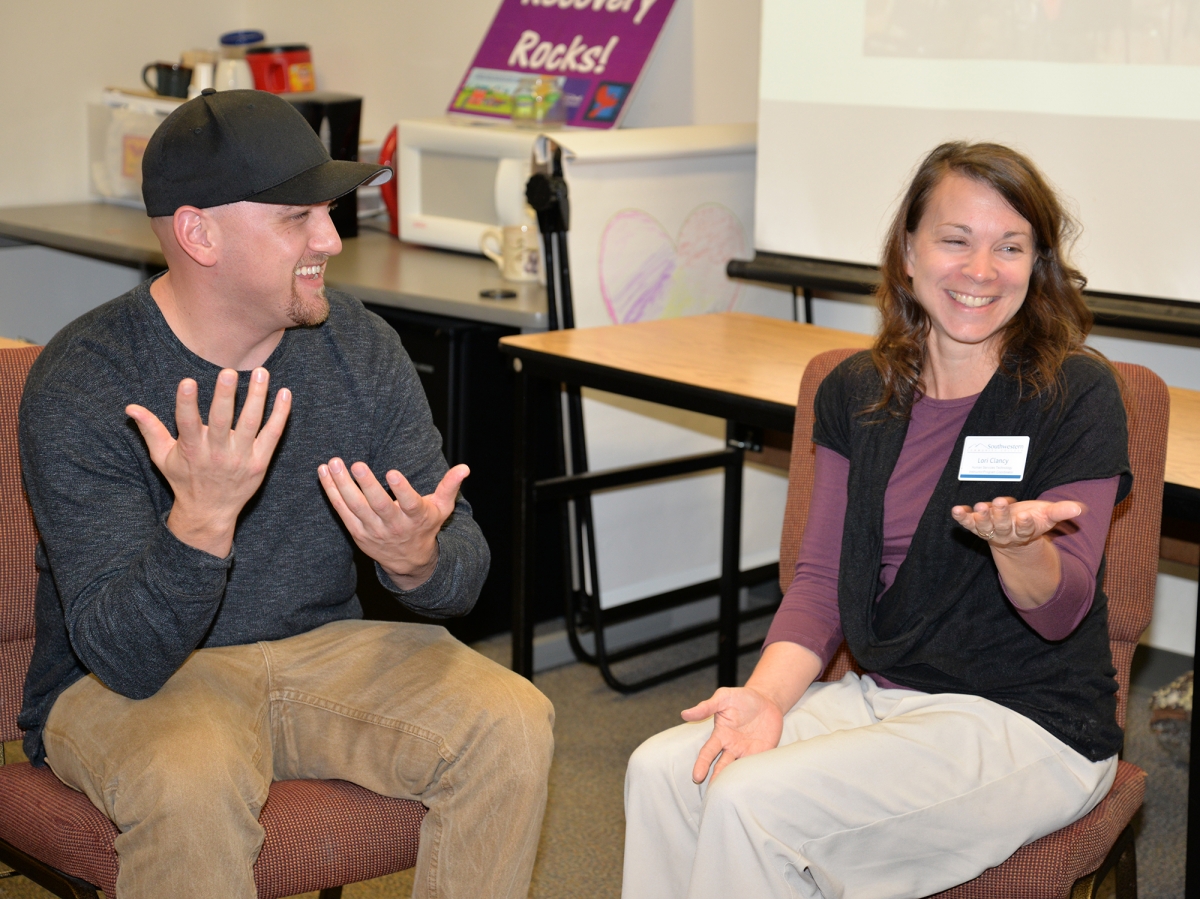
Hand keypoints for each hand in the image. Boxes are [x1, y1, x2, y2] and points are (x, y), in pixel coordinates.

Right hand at [126, 368, 290, 555]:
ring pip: (251, 424)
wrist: (209, 512)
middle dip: (225, 396)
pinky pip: (273, 434)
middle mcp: (217, 453)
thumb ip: (150, 429)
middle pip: (221, 421)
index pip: (187, 423)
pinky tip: (285, 394)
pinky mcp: (260, 462)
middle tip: (229, 371)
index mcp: (191, 449)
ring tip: (262, 372)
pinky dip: (280, 415)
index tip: (187, 381)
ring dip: (257, 397)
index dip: (186, 403)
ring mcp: (241, 458)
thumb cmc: (184, 479)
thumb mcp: (162, 457)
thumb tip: (130, 407)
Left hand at [318, 458, 468, 590]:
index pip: (409, 504)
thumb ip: (450, 486)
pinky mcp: (357, 532)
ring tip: (333, 463)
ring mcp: (373, 530)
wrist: (408, 561)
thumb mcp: (442, 509)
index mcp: (415, 517)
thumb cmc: (425, 527)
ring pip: (355, 507)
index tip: (392, 473)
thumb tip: (465, 467)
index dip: (402, 489)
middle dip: (366, 485)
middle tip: (356, 464)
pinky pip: (342, 510)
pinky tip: (324, 474)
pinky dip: (331, 492)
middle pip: (378, 505)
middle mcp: (393, 525)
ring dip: (341, 485)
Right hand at [681, 686, 783, 783]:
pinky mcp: (762, 753)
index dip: (702, 764)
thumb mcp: (723, 697)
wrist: (767, 700)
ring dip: (733, 780)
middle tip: (711, 793)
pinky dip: (753, 774)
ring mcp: (747, 751)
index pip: (708, 752)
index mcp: (721, 735)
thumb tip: (684, 714)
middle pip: (721, 766)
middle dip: (716, 779)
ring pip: (738, 769)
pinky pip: (756, 766)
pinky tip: (750, 785)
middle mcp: (732, 747)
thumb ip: (706, 706)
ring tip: (729, 794)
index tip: (696, 776)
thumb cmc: (742, 698)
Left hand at [951, 496, 1081, 551]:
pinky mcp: (976, 526)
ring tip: (980, 506)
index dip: (1026, 524)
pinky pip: (968, 524)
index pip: (1026, 529)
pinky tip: (955, 510)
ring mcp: (990, 531)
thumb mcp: (1048, 515)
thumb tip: (1082, 508)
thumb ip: (1062, 511)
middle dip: (1001, 515)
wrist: (1013, 531)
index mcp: (1025, 532)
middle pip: (1003, 527)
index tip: (1026, 516)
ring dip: (982, 517)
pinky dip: (961, 518)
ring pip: (985, 527)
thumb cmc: (1033, 519)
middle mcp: (1006, 534)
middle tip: (1000, 502)